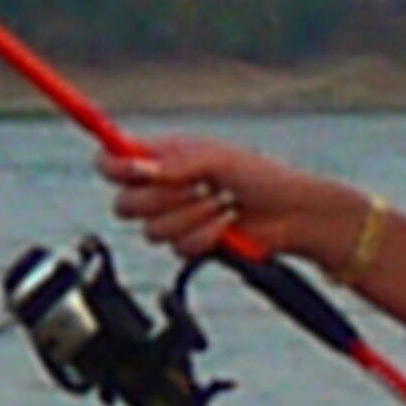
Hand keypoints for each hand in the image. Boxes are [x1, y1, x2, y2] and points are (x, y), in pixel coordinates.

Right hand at [101, 136, 357, 268]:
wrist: (293, 214)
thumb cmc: (263, 177)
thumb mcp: (216, 159)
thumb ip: (172, 164)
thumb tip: (135, 168)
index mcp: (164, 157)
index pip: (113, 160)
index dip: (112, 167)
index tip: (132, 172)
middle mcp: (164, 187)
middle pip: (124, 203)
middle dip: (159, 199)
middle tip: (192, 188)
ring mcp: (177, 218)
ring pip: (151, 231)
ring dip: (190, 217)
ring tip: (220, 204)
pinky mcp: (192, 245)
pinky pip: (178, 249)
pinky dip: (205, 237)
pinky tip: (226, 226)